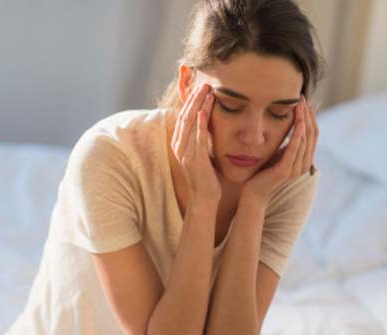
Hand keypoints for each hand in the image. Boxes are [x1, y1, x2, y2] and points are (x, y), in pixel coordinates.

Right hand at [170, 83, 220, 204]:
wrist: (205, 199)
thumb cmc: (207, 177)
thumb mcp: (202, 153)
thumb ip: (202, 138)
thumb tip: (208, 122)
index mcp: (179, 144)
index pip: (183, 117)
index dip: (190, 101)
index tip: (200, 87)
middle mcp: (178, 147)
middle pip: (184, 116)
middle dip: (194, 98)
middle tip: (204, 83)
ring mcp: (185, 153)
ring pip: (190, 124)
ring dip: (198, 106)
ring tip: (207, 91)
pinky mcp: (194, 160)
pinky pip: (197, 138)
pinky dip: (200, 124)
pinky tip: (204, 111)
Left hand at [241, 95, 317, 202]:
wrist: (252, 192)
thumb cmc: (262, 172)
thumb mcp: (278, 153)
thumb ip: (288, 144)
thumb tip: (293, 125)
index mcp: (304, 160)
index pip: (313, 134)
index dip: (310, 117)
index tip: (304, 101)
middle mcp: (304, 165)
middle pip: (312, 134)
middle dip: (308, 114)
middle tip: (302, 97)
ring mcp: (296, 169)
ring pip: (305, 138)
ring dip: (303, 119)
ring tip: (299, 103)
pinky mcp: (286, 170)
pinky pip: (295, 147)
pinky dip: (297, 132)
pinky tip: (296, 119)